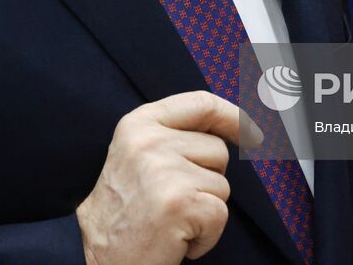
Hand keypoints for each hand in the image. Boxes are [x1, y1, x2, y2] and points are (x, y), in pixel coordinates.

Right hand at [77, 90, 261, 264]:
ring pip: (222, 185)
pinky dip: (206, 236)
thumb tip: (237, 123)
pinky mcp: (179, 203)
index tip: (253, 132)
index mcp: (139, 123)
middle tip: (173, 201)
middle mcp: (149, 141)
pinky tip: (177, 240)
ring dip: (205, 209)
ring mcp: (163, 170)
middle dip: (208, 180)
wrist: (99, 260)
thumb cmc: (125, 212)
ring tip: (171, 220)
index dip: (233, 116)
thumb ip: (175, 135)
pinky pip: (220, 214)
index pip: (201, 103)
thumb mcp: (138, 155)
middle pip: (218, 150)